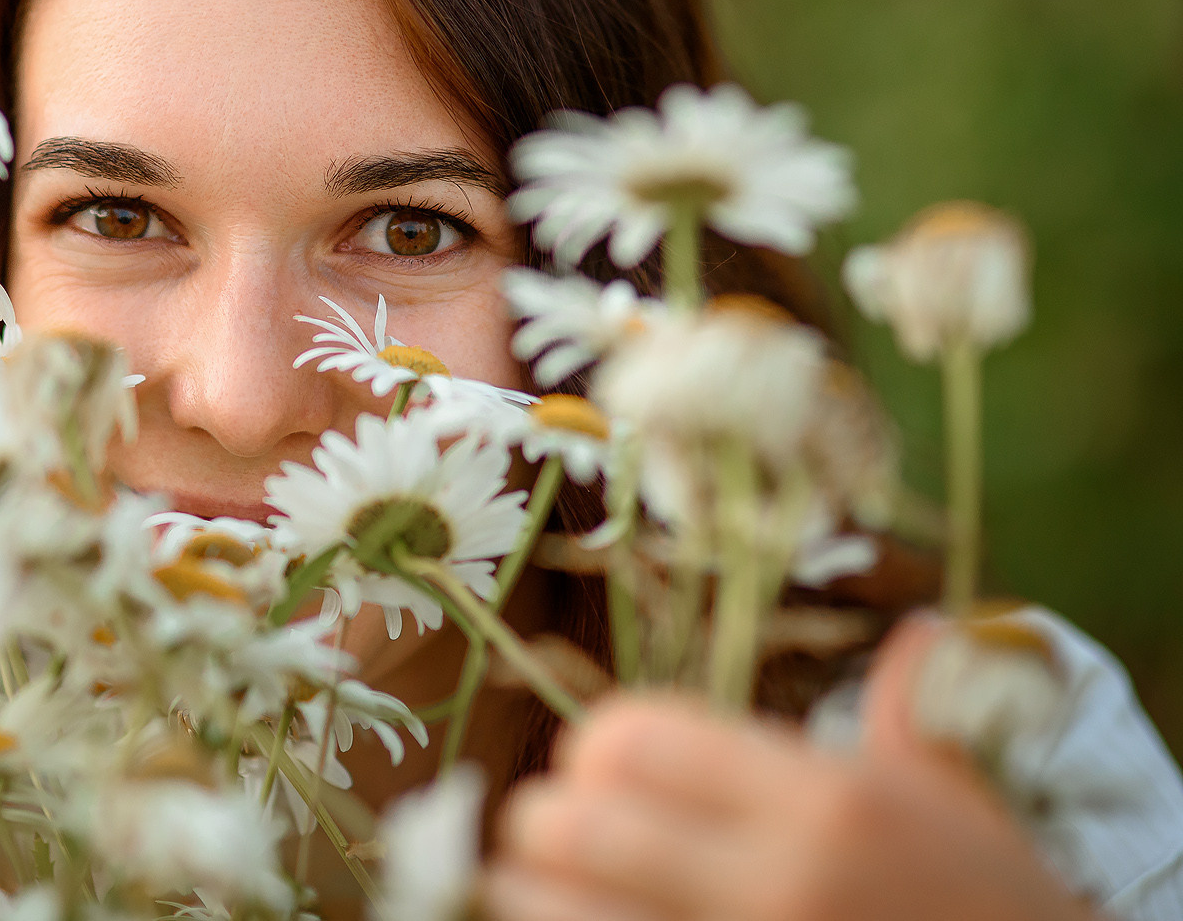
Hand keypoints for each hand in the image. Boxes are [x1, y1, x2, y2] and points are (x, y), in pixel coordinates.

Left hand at [485, 615, 1095, 920]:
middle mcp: (776, 885)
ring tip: (545, 884)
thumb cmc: (990, 908)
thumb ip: (904, 718)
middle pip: (571, 822)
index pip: (633, 737)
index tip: (605, 765)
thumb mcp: (956, 809)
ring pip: (551, 907)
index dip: (599, 746)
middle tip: (558, 828)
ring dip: (533, 890)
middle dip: (548, 819)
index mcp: (827, 804)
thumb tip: (919, 631)